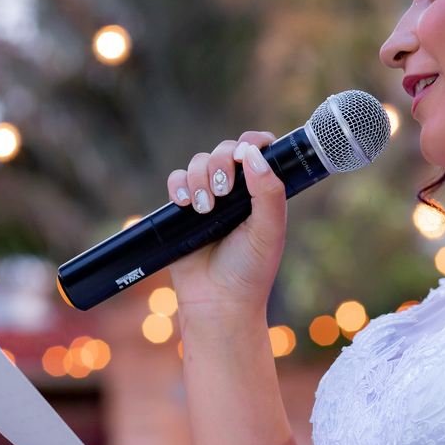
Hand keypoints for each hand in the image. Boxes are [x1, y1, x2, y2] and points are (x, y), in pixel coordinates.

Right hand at [165, 131, 286, 309]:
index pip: (259, 150)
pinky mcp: (182, 211)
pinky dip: (178, 185)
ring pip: (198, 162)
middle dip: (221, 162)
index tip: (244, 153)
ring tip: (204, 209)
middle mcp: (235, 191)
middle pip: (225, 150)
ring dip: (199, 178)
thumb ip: (269, 192)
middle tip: (222, 191)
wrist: (218, 303)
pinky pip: (176, 181)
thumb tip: (253, 154)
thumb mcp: (269, 230)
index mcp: (261, 191)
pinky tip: (184, 204)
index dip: (252, 142)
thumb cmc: (250, 270)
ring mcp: (208, 198)